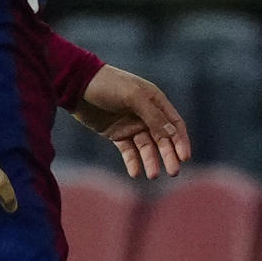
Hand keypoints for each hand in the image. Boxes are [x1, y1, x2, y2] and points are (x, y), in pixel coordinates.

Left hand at [72, 65, 189, 179]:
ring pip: (146, 147)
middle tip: (173, 172)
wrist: (77, 85)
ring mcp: (131, 125)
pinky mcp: (116, 134)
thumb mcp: (133, 97)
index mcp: (155, 101)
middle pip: (163, 139)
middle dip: (169, 156)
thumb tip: (172, 134)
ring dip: (151, 161)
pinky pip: (128, 151)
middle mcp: (146, 114)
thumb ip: (152, 116)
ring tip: (153, 175)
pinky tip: (135, 173)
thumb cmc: (108, 85)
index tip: (184, 158)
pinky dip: (133, 162)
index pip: (174, 124)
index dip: (181, 141)